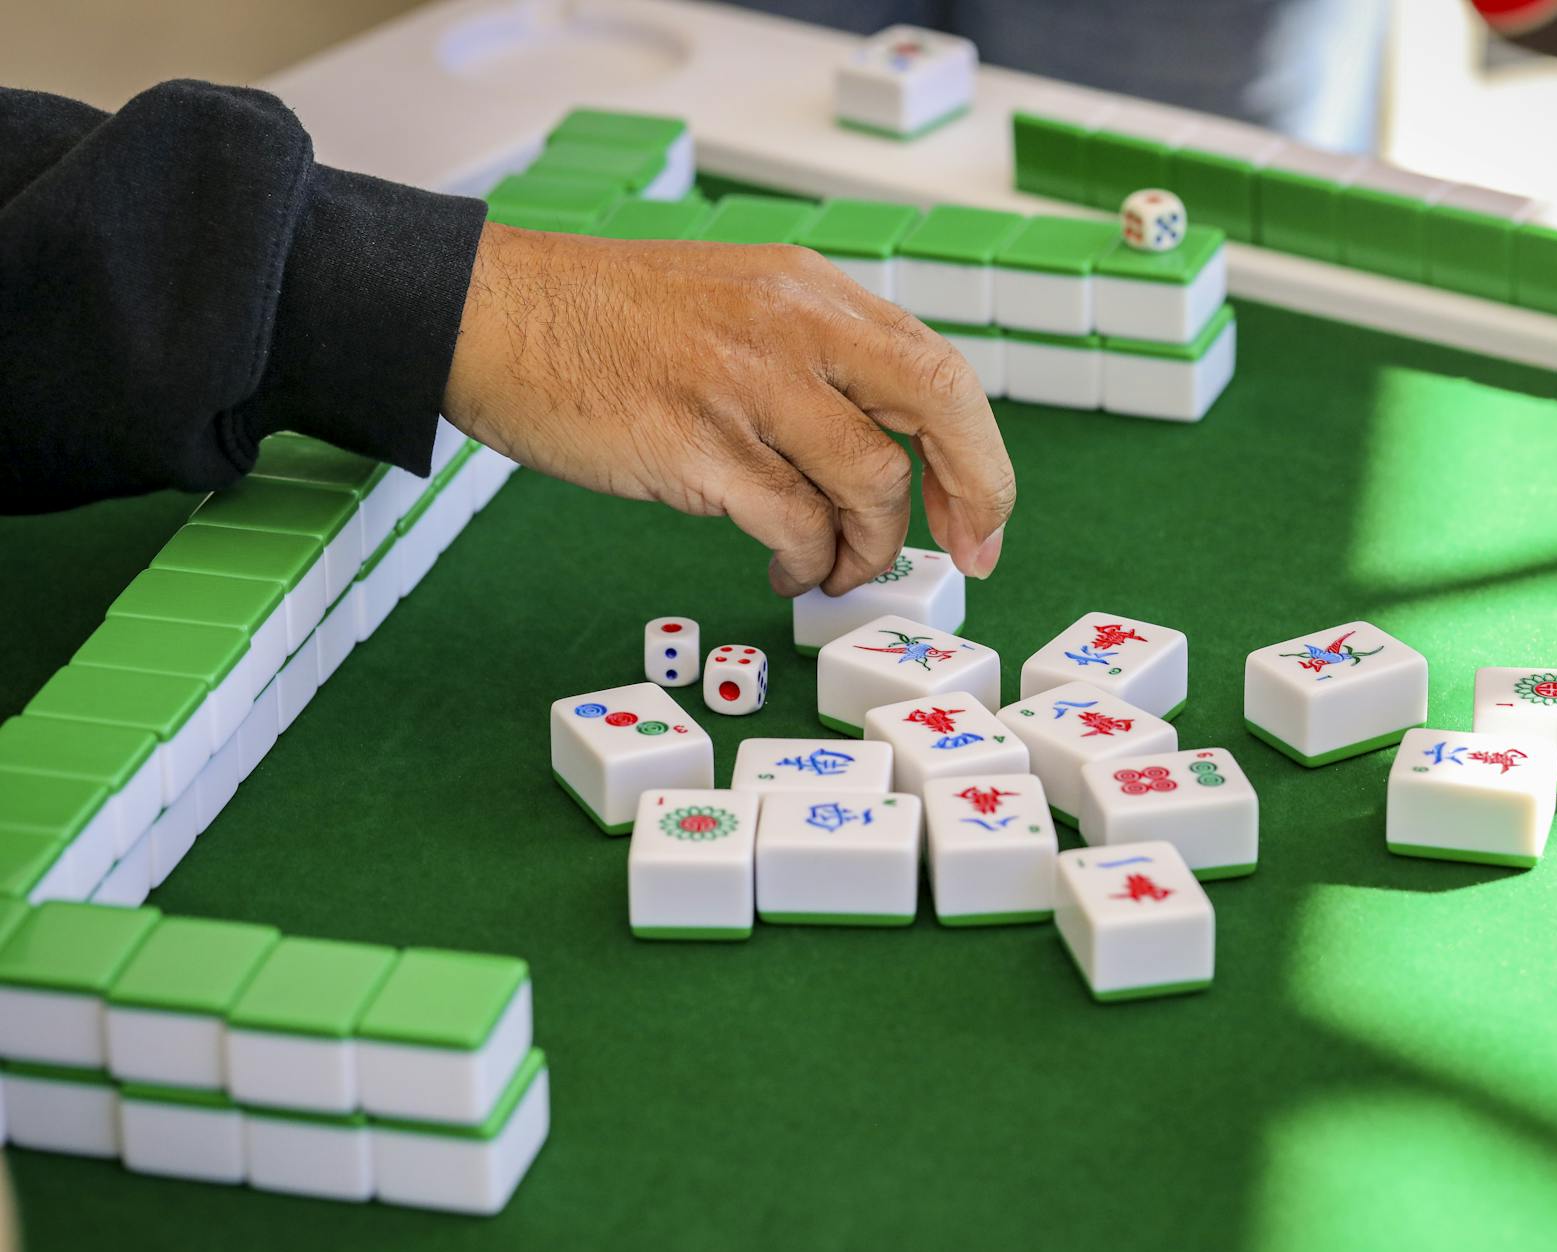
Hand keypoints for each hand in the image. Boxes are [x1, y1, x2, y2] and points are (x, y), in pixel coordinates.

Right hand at [442, 222, 1013, 595]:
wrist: (489, 316)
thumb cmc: (604, 323)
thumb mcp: (734, 304)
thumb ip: (813, 360)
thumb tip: (884, 452)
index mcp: (811, 291)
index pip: (937, 366)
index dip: (978, 451)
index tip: (978, 516)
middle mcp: (794, 325)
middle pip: (937, 402)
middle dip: (973, 490)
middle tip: (964, 554)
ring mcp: (748, 384)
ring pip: (869, 480)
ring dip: (868, 546)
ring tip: (833, 568)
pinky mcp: (698, 445)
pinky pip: (795, 522)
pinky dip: (807, 560)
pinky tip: (786, 569)